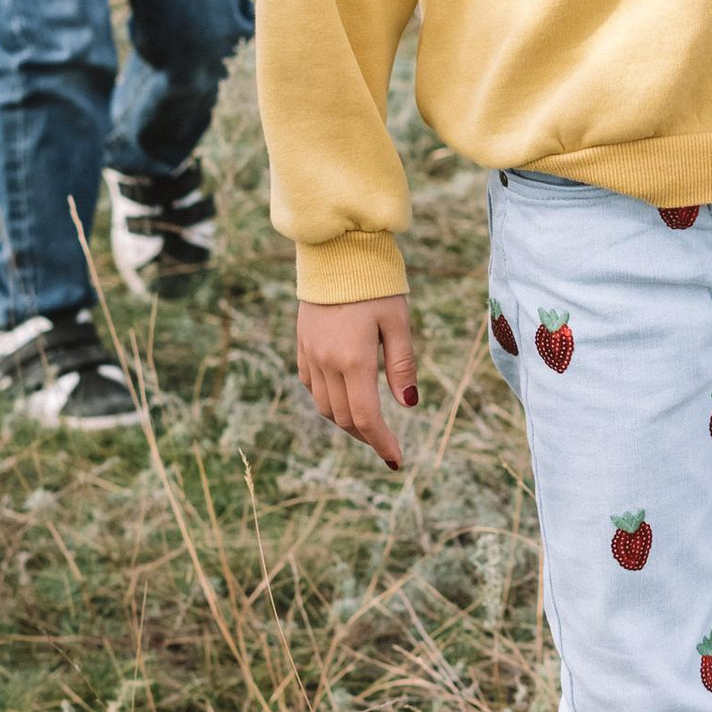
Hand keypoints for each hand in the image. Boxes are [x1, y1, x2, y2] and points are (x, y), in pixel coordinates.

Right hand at [297, 295, 416, 470]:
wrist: (337, 251)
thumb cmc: (376, 284)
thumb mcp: (399, 322)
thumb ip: (403, 365)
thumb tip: (409, 404)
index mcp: (354, 359)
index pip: (366, 417)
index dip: (382, 443)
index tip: (396, 460)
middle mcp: (327, 362)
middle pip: (344, 418)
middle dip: (367, 436)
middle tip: (388, 443)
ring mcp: (311, 354)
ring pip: (325, 406)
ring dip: (347, 421)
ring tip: (370, 425)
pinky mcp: (302, 345)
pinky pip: (313, 386)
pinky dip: (329, 400)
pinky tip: (346, 398)